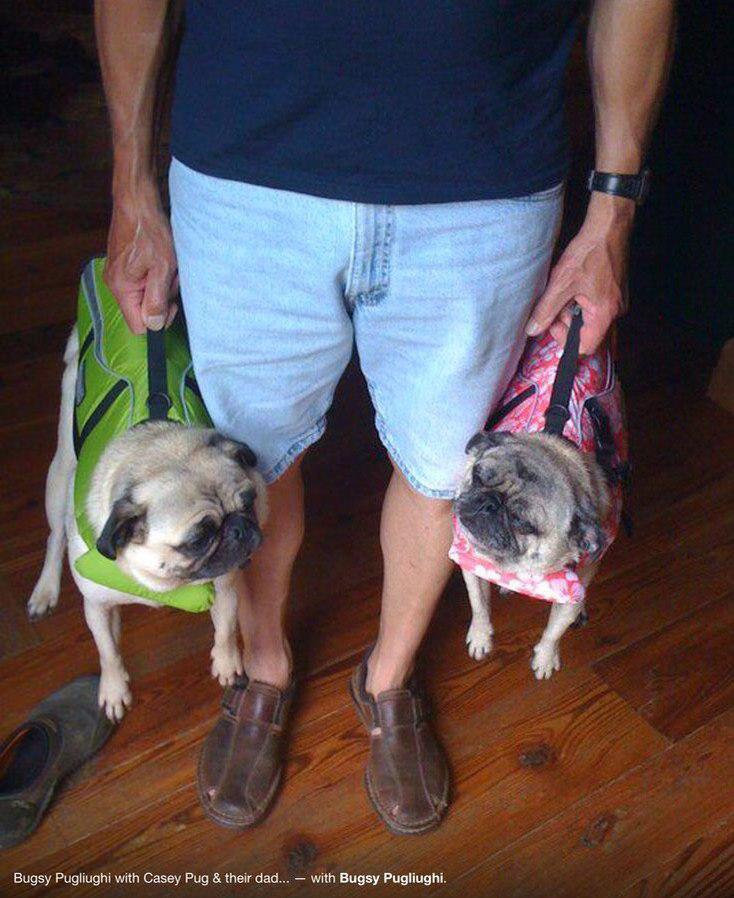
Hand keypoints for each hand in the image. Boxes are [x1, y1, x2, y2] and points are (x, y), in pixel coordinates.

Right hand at [104, 183, 177, 334]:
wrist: (137, 201)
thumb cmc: (150, 231)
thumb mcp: (162, 268)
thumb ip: (157, 300)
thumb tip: (154, 326)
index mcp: (121, 288)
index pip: (138, 326)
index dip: (158, 320)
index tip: (170, 302)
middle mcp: (115, 284)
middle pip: (143, 311)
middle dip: (162, 298)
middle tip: (170, 276)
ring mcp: (118, 275)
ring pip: (145, 295)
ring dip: (161, 285)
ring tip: (166, 264)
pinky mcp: (124, 266)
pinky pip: (143, 282)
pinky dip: (155, 275)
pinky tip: (161, 260)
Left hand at [526, 193, 633, 353]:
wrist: (609, 227)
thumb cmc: (587, 253)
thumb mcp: (561, 283)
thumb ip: (546, 310)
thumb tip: (532, 331)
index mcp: (604, 314)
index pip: (585, 347)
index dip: (565, 340)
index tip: (553, 322)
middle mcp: (615, 313)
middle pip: (588, 334)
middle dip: (568, 324)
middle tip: (557, 305)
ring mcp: (617, 302)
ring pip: (591, 320)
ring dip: (574, 312)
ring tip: (566, 292)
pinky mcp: (615, 292)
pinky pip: (597, 308)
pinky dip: (582, 303)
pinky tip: (575, 287)